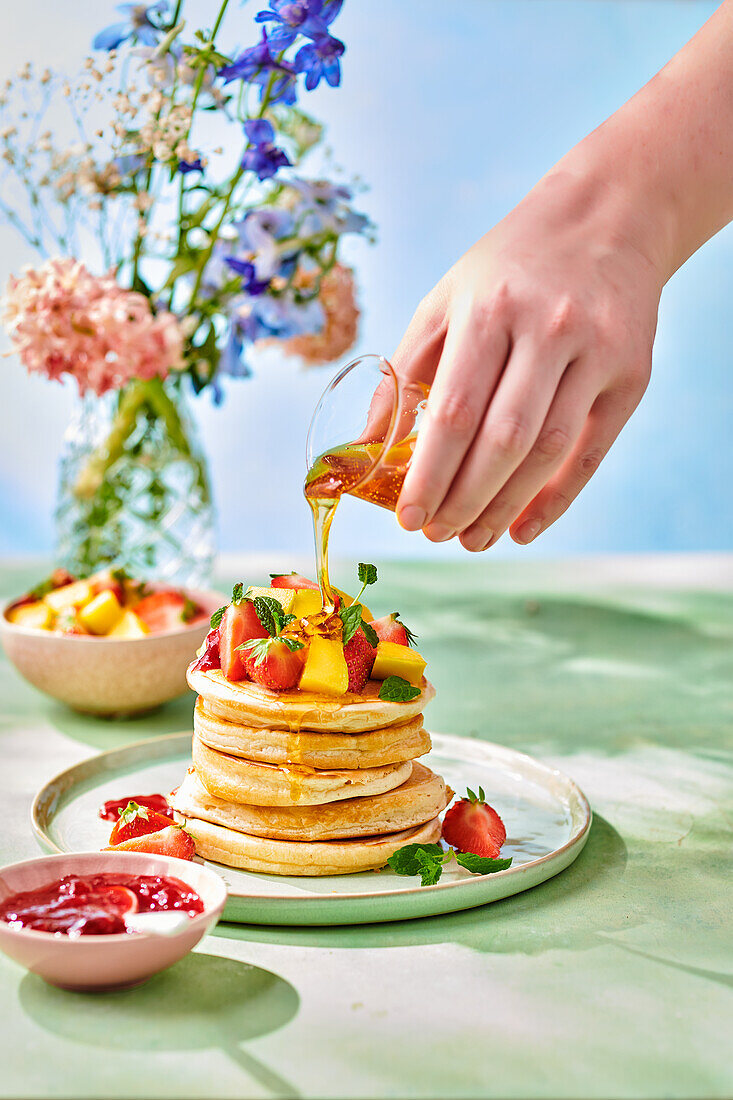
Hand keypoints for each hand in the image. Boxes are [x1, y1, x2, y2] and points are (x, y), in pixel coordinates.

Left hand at [393, 168, 664, 549]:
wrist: (606, 218)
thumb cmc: (509, 268)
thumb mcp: (446, 300)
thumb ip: (405, 371)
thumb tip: (368, 447)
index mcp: (490, 308)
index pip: (455, 411)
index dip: (429, 474)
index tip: (407, 517)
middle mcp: (548, 328)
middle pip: (503, 441)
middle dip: (463, 500)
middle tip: (435, 534)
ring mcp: (597, 352)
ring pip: (548, 453)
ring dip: (505, 508)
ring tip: (471, 538)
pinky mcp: (632, 375)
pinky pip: (592, 453)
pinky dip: (557, 501)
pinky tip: (523, 529)